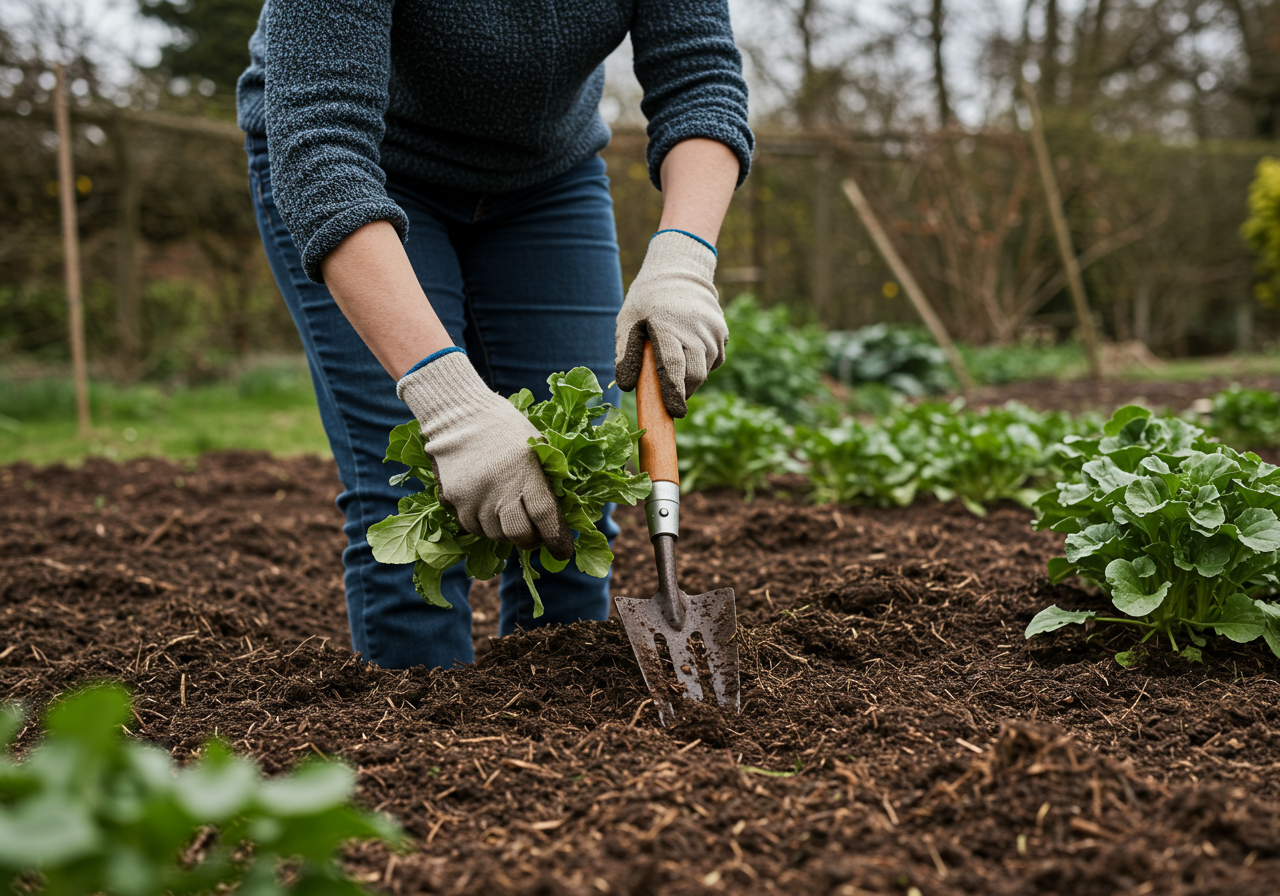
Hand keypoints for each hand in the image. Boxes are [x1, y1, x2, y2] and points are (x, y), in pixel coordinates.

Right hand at [397, 351, 573, 559]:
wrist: (460, 415)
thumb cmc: (505, 429)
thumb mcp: (536, 446)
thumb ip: (547, 478)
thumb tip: (561, 513)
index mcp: (527, 473)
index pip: (545, 517)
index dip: (556, 538)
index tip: (563, 552)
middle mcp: (501, 489)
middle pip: (520, 534)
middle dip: (531, 540)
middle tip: (535, 535)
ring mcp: (475, 498)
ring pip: (496, 535)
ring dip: (507, 533)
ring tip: (510, 516)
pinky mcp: (455, 501)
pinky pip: (474, 528)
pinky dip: (485, 527)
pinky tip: (490, 511)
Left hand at [614, 230, 725, 417]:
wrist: (678, 272)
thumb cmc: (646, 302)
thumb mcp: (628, 321)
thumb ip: (625, 354)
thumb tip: (627, 386)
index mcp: (667, 326)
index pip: (673, 367)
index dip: (674, 394)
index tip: (675, 413)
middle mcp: (694, 328)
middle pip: (694, 374)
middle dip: (683, 391)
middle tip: (670, 396)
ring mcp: (712, 329)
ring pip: (706, 369)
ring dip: (691, 377)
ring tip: (676, 367)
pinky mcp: (722, 331)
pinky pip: (714, 359)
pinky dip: (702, 364)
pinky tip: (689, 353)